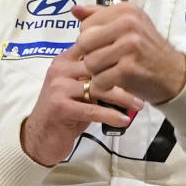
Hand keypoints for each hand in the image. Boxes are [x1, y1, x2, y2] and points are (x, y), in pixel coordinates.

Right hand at [20, 39, 144, 166]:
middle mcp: (60, 69)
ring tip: (138, 104)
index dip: (116, 51)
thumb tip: (126, 70)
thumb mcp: (79, 88)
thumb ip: (95, 75)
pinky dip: (111, 115)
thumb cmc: (65, 113)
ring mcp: (58, 87)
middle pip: (99, 66)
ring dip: (122, 97)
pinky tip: (124, 120)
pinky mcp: (60, 107)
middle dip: (124, 75)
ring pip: (98, 87)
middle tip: (144, 84)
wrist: (40, 138)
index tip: (139, 60)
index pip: (94, 47)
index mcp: (64, 59)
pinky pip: (92, 109)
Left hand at [73, 2, 185, 109]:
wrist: (173, 75)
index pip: (86, 25)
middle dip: (90, 56)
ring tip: (113, 71)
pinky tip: (116, 82)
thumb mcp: (128, 25)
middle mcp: (128, 24)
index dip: (91, 40)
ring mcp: (129, 46)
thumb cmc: (147, 51)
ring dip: (97, 73)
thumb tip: (75, 10)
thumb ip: (100, 16)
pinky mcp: (128, 68)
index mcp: (125, 10)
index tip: (107, 46)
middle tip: (107, 61)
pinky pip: (99, 80)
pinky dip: (104, 85)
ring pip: (90, 62)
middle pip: (84, 43)